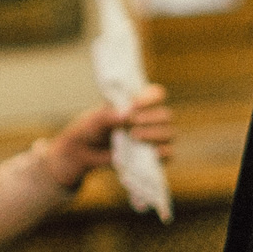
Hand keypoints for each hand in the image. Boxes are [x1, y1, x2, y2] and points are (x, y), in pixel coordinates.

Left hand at [44, 85, 174, 189]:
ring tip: (134, 137)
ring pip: (168, 134)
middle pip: (165, 115)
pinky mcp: (153, 156)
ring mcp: (153, 138)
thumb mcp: (96, 119)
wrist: (84, 152)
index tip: (133, 105)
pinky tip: (153, 152)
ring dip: (154, 134)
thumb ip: (109, 116)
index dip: (150, 99)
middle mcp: (150, 119)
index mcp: (139, 104)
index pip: (157, 95)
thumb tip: (125, 116)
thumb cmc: (91, 128)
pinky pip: (168, 154)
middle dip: (150, 119)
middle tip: (132, 123)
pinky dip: (163, 153)